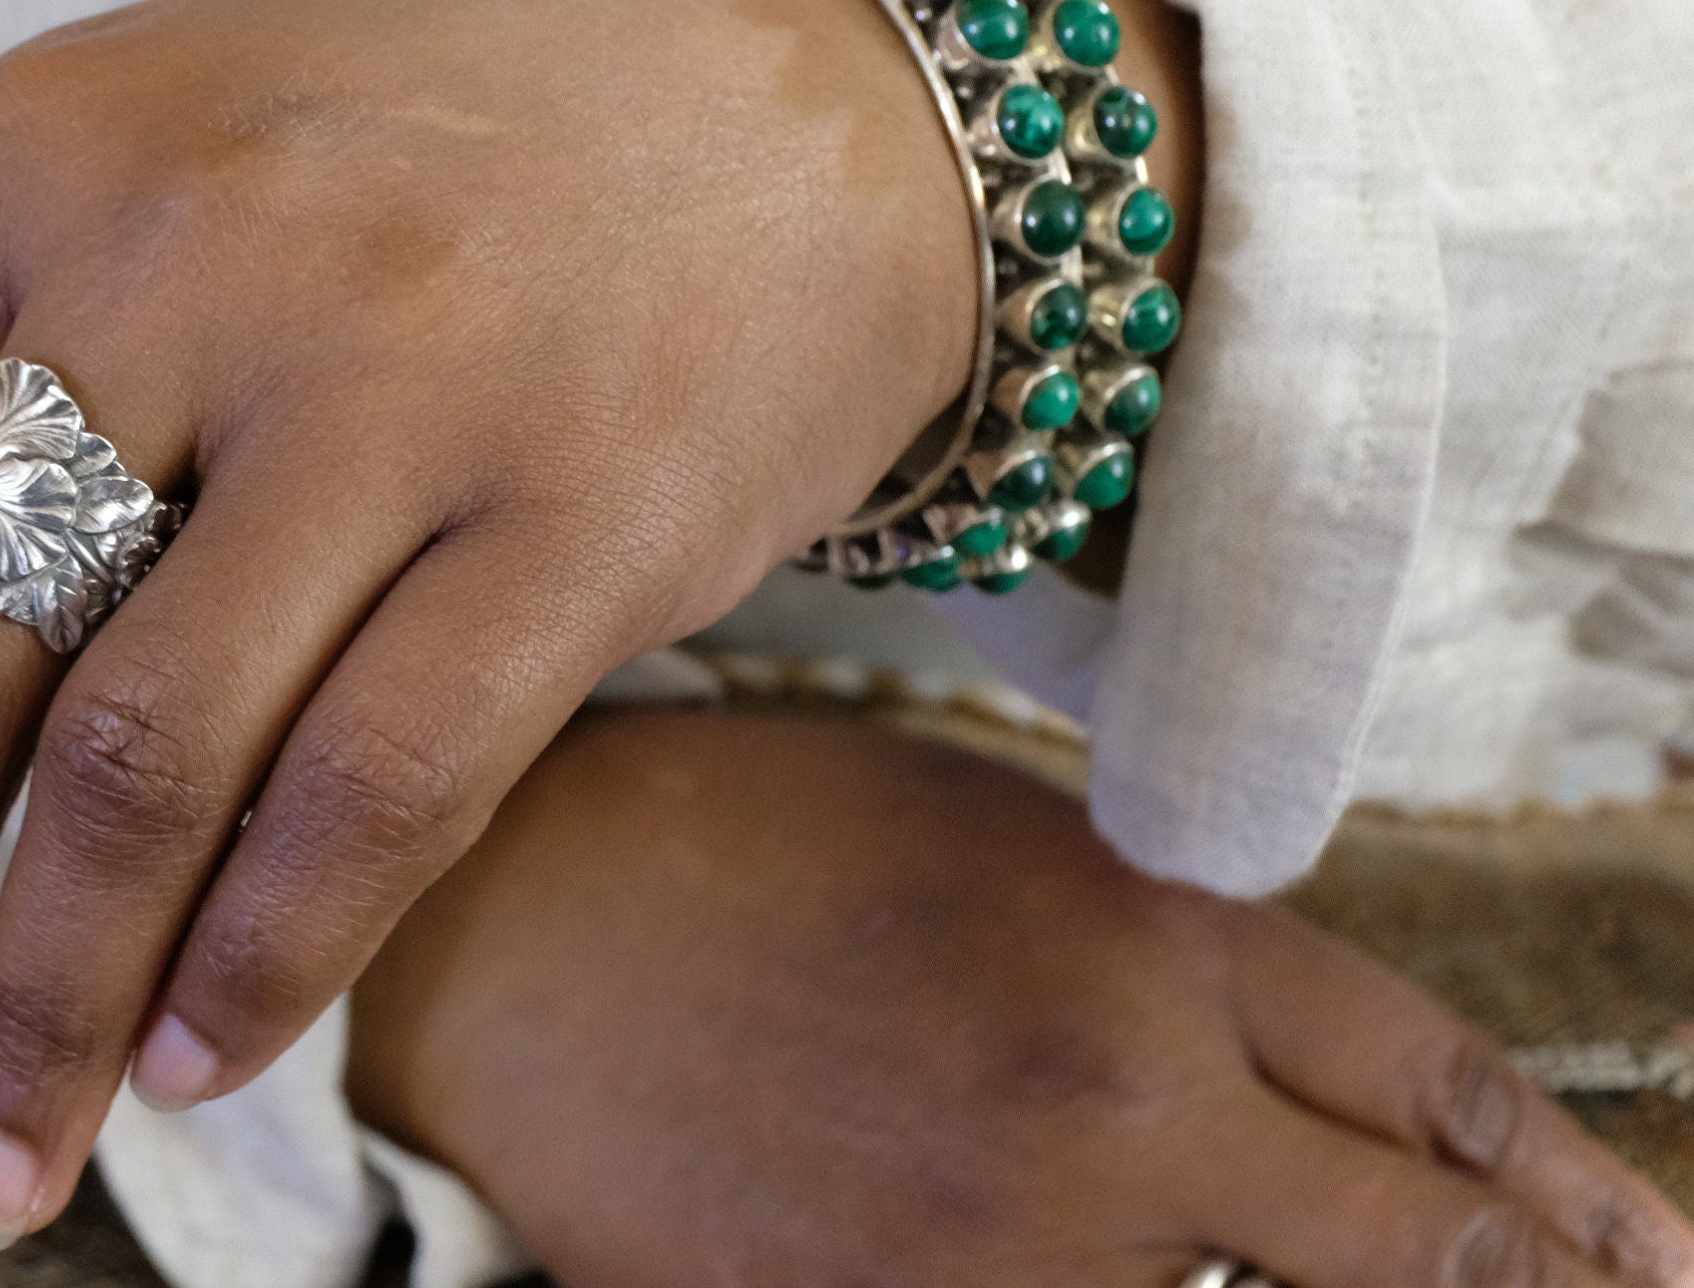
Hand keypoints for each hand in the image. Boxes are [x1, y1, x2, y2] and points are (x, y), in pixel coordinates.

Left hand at [0, 0, 1194, 1248]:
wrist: (812, 77)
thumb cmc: (430, 152)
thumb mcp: (135, 196)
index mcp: (35, 151)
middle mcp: (187, 244)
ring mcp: (394, 373)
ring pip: (143, 761)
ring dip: (36, 1011)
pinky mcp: (580, 506)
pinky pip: (376, 792)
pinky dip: (260, 964)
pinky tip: (184, 1066)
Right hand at [349, 709, 1693, 1287]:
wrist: (496, 931)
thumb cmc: (730, 844)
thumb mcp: (981, 831)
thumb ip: (1162, 951)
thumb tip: (1302, 1088)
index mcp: (1141, 937)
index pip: (1435, 1087)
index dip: (1569, 1190)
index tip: (1647, 1252)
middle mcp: (1117, 1104)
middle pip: (1408, 1253)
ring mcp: (1005, 1250)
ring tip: (1278, 1251)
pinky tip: (1070, 1259)